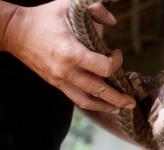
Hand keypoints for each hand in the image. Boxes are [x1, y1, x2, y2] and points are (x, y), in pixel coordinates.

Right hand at [3, 0, 134, 112]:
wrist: (15, 33)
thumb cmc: (43, 18)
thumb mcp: (68, 6)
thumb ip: (95, 9)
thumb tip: (113, 22)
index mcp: (71, 52)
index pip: (103, 67)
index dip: (116, 62)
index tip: (117, 53)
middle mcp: (67, 71)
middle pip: (99, 90)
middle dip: (118, 97)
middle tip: (131, 102)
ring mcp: (60, 80)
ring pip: (87, 100)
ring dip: (106, 106)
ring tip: (119, 108)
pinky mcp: (56, 83)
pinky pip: (75, 99)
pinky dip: (91, 104)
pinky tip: (100, 105)